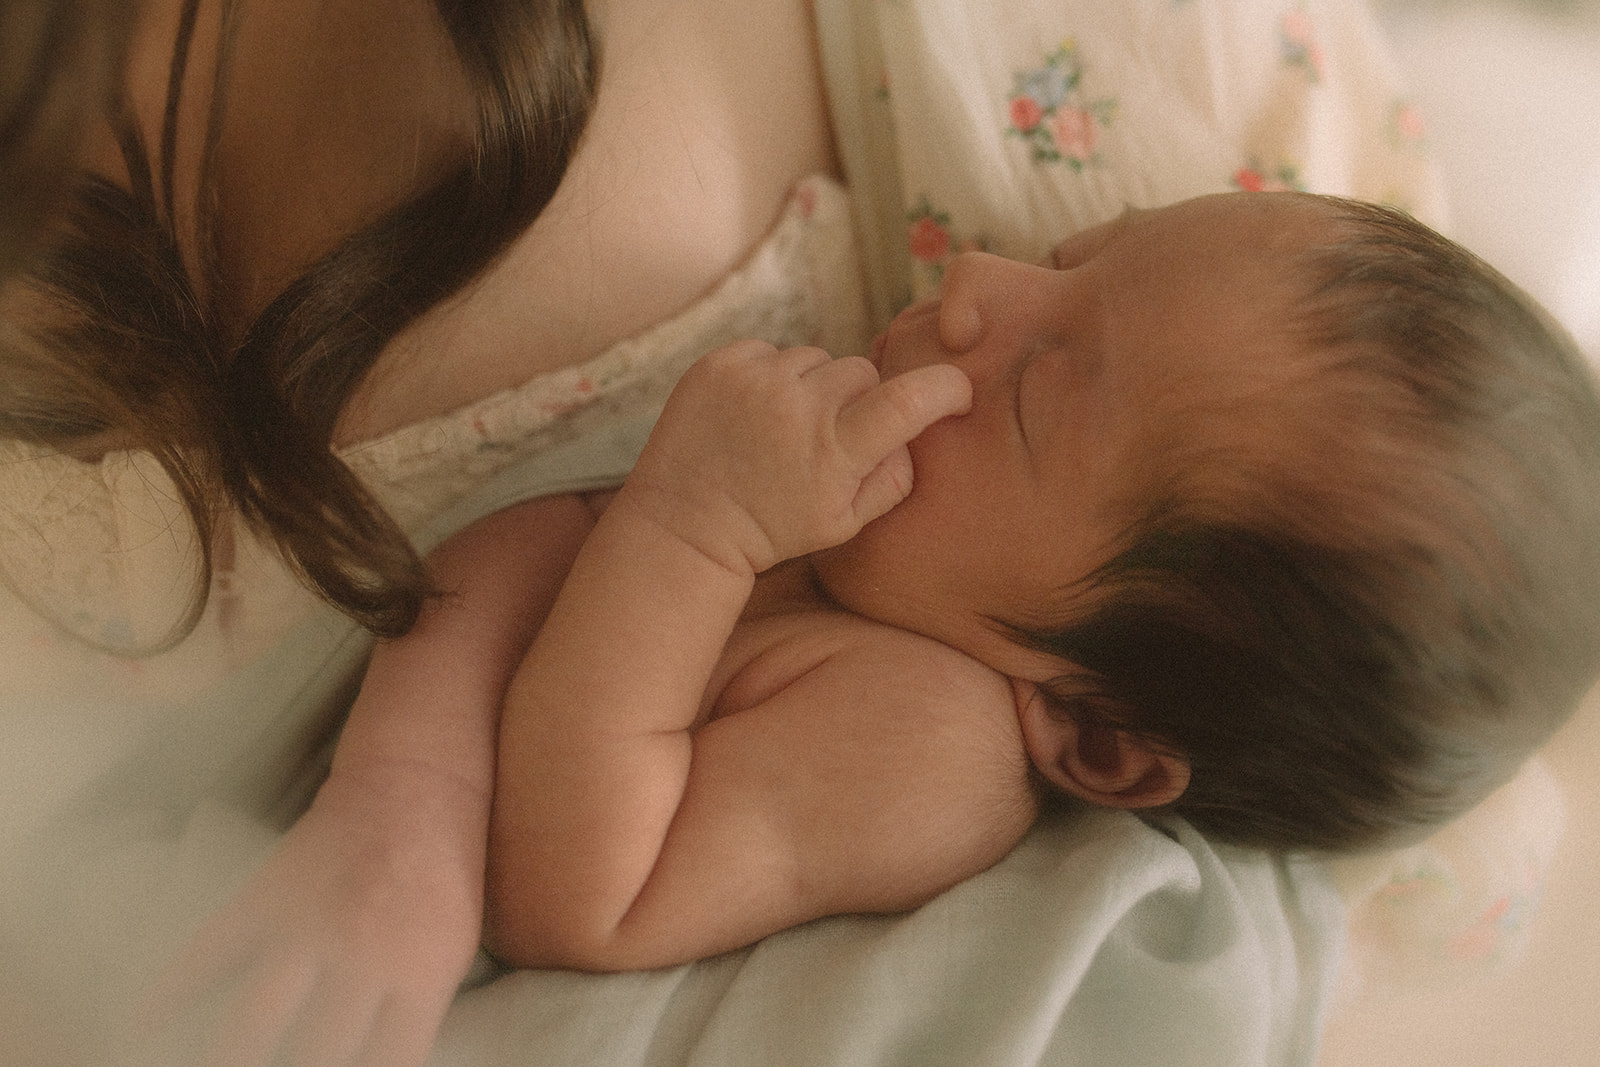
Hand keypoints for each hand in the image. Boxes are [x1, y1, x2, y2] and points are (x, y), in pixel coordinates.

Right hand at [138, 768, 485, 1066]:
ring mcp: (308, 928)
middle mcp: (361, 959)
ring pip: (254, 1020)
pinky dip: (170, 993)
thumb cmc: (445, 874)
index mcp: (418, 977)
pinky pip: (208, 953)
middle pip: (315, 1058)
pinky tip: (144, 1027)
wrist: (416, 786)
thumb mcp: (451, 951)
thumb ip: (412, 1013)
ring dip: (228, 1059)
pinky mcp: (266, 897)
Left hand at [626, 341, 970, 573]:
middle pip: (862, 371)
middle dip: (857, 399)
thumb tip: (917, 432)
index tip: (956, 391)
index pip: (909, 399)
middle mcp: (798, 408)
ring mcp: (756, 381)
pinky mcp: (721, 364)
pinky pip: (772, 351)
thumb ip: (893, 477)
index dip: (943, 388)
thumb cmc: (775, 527)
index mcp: (836, 452)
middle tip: (828, 437)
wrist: (687, 524)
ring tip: (781, 429)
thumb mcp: (845, 522)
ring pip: (817, 359)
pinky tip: (751, 416)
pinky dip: (770, 377)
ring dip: (810, 387)